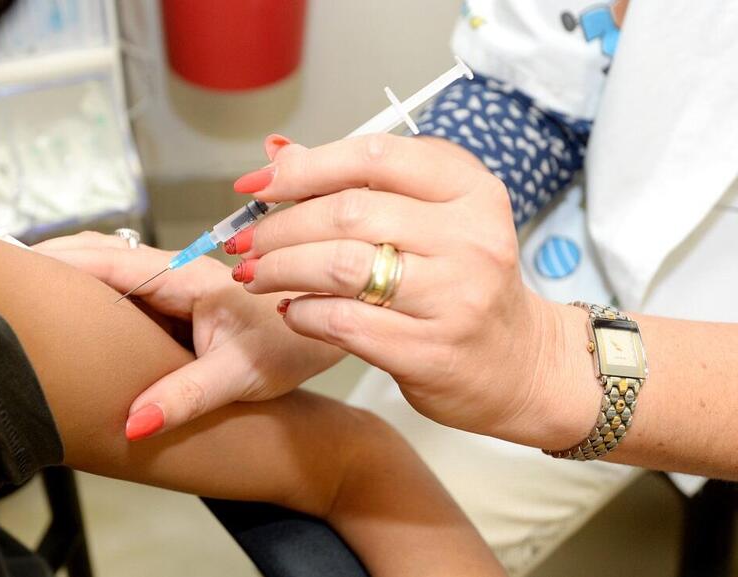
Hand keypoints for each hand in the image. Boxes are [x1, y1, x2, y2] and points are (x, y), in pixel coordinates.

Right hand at [33, 232, 344, 439]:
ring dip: (73, 272)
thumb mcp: (240, 375)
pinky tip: (78, 305)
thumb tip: (132, 423)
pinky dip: (97, 287)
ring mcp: (180, 281)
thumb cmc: (294, 343)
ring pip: (115, 266)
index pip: (104, 259)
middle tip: (5, 277)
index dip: (55, 261)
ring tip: (29, 290)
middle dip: (53, 262)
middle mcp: (177, 271)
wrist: (336, 324)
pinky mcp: (185, 295)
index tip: (11, 267)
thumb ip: (185, 396)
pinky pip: (131, 284)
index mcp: (183, 277)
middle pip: (101, 255)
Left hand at [229, 134, 598, 448]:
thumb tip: (276, 153)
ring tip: (253, 274)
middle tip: (245, 242)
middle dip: (279, 227)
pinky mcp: (429, 350)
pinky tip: (289, 309)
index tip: (257, 185)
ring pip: (339, 266)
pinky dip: (301, 312)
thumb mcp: (432, 220)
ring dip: (279, 268)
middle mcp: (469, 237)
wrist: (520, 365)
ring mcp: (453, 297)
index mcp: (470, 190)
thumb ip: (359, 186)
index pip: (374, 157)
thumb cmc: (463, 284)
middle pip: (348, 213)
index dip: (304, 167)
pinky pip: (341, 321)